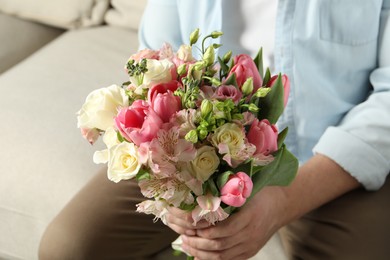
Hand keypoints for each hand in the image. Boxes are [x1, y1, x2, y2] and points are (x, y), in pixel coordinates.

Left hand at [166, 186, 284, 259]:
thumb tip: (202, 197)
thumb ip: (228, 194)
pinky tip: (198, 256)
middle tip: (184, 237)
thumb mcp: (247, 190)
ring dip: (201, 253)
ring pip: (222, 256)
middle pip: (220, 245)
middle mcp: (250, 233)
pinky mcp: (250, 251)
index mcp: (249, 216)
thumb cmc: (261, 193)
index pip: (224, 229)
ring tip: (187, 245)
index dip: (205, 230)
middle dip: (198, 243)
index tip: (190, 226)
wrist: (282, 205)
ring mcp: (251, 245)